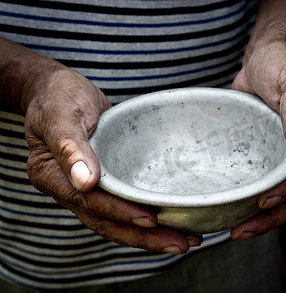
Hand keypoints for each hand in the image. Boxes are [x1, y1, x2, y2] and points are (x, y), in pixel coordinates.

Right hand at [23, 67, 201, 252]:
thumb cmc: (57, 95)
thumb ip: (69, 146)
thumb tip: (85, 182)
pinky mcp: (106, 181)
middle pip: (107, 221)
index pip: (89, 202)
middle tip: (181, 244)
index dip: (120, 212)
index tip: (151, 219)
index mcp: (52, 175)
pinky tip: (172, 220)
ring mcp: (88, 188)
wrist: (59, 89)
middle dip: (144, 236)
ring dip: (151, 234)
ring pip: (118, 219)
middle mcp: (70, 188)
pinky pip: (125, 203)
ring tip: (187, 239)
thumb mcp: (60, 112)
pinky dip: (147, 215)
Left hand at [230, 39, 285, 240]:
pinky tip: (236, 210)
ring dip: (264, 216)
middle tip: (242, 231)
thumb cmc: (283, 62)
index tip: (263, 202)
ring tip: (237, 231)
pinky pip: (267, 180)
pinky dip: (255, 197)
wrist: (266, 57)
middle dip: (274, 215)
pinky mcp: (272, 153)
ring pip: (284, 193)